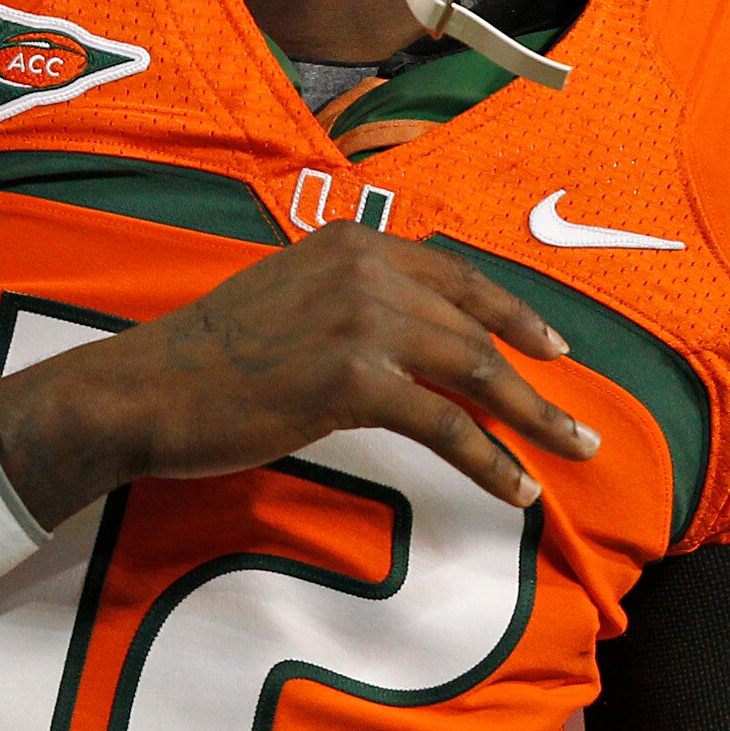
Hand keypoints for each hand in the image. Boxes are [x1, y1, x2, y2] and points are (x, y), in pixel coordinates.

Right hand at [0, 221, 601, 529]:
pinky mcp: (354, 380)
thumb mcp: (287, 296)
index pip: (454, 274)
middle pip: (475, 324)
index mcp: (352, 242)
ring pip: (474, 372)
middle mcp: (365, 267)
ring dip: (532, 419)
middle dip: (537, 375)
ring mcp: (362, 320)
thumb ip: (346, 298)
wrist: (149, 386)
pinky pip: (445, 424)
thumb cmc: (209, 355)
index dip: (511, 312)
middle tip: (579, 421)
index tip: (552, 346)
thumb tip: (401, 333)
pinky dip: (489, 460)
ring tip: (570, 453)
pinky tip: (515, 488)